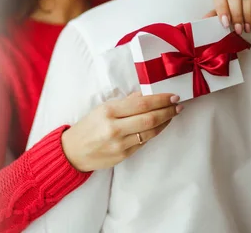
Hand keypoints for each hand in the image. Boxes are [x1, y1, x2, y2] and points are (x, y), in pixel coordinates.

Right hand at [61, 92, 182, 171]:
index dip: (161, 100)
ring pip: (150, 132)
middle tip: (178, 105)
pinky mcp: (123, 155)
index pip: (142, 103)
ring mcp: (120, 144)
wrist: (73, 152)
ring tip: (172, 115)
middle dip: (168, 111)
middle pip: (150, 118)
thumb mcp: (102, 109)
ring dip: (165, 122)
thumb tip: (145, 95)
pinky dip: (154, 133)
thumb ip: (125, 102)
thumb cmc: (88, 127)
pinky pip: (144, 142)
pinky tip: (159, 126)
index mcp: (109, 111)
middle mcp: (115, 128)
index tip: (173, 96)